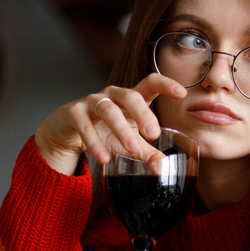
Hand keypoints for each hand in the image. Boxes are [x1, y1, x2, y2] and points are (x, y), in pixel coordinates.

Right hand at [34, 73, 186, 174]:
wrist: (67, 131)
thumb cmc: (104, 131)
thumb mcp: (127, 142)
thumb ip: (146, 153)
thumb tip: (162, 167)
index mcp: (130, 98)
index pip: (150, 83)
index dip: (166, 84)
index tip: (182, 93)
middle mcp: (112, 95)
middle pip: (130, 96)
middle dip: (143, 114)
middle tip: (154, 134)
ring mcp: (91, 102)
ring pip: (108, 110)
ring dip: (121, 129)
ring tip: (132, 148)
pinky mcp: (73, 113)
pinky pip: (84, 125)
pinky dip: (95, 142)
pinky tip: (104, 158)